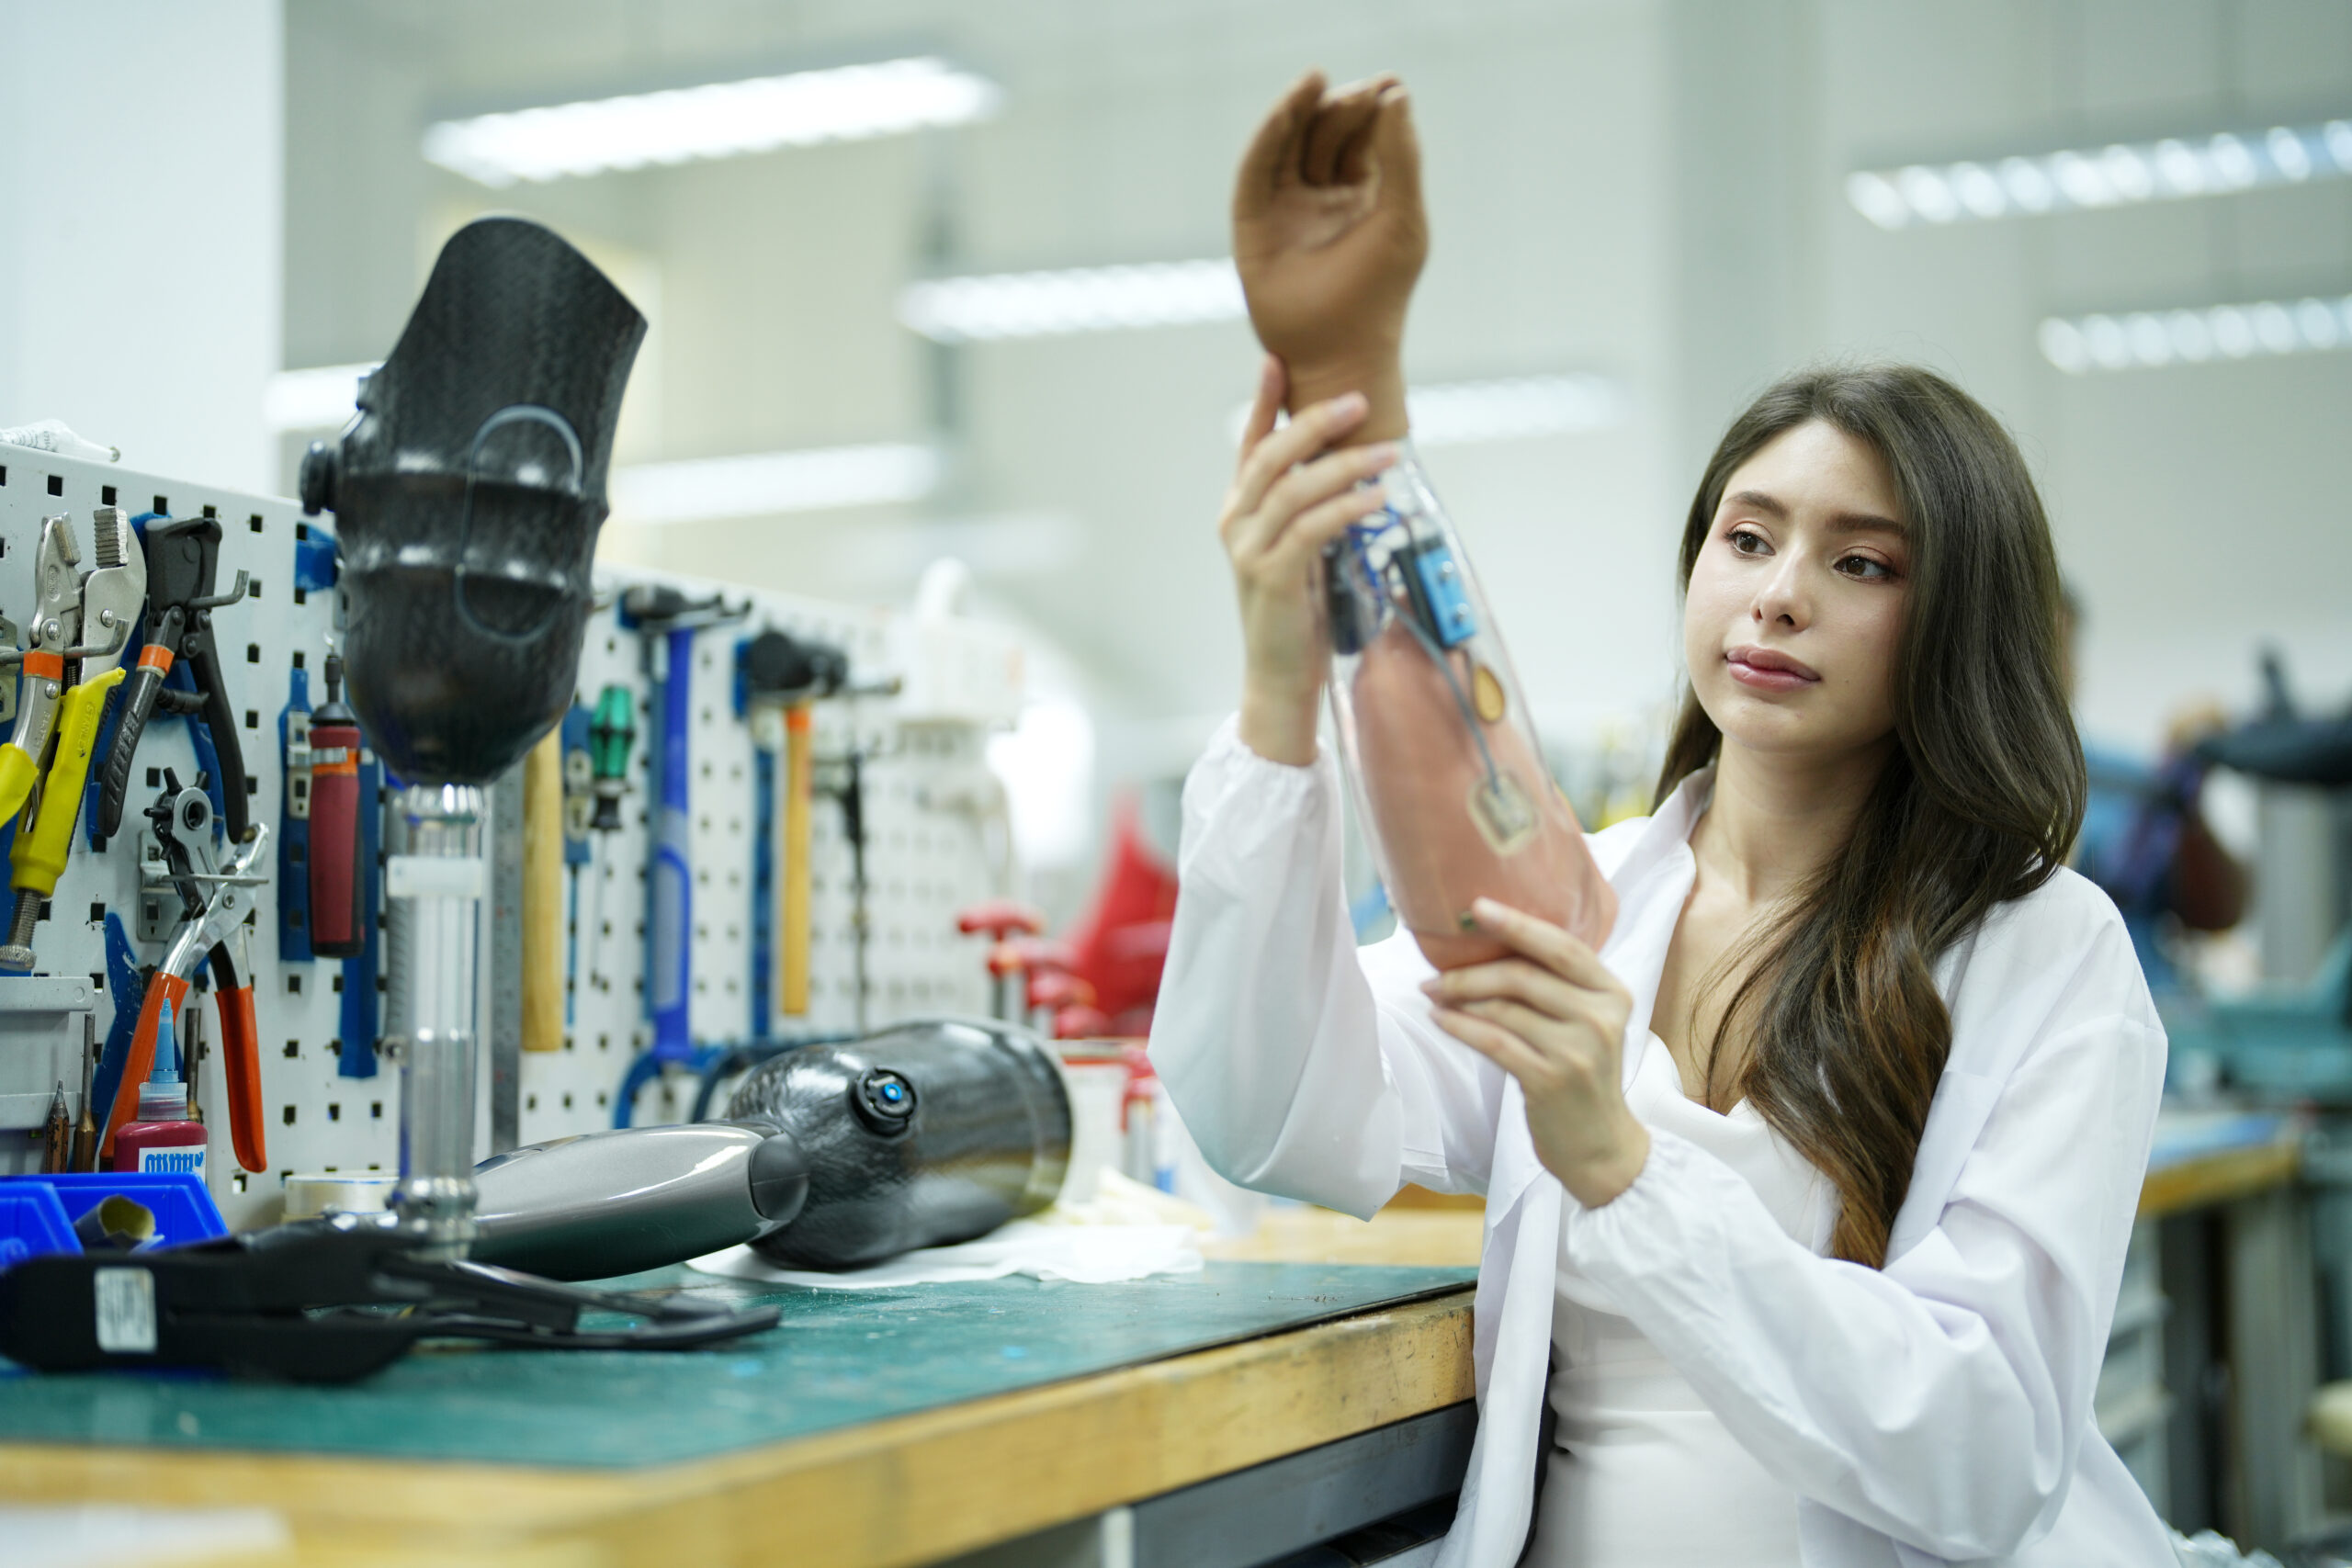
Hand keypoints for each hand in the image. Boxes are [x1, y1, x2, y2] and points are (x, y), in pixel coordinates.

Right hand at [1222, 356, 1397, 764]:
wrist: (1280, 677)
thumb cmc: (1299, 613)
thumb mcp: (1303, 550)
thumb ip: (1314, 509)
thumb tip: (1355, 467)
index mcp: (1240, 512)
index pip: (1251, 445)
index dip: (1264, 401)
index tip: (1278, 359)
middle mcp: (1235, 524)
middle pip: (1270, 458)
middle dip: (1313, 423)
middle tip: (1357, 400)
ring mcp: (1248, 552)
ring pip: (1292, 491)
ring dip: (1344, 467)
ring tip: (1386, 453)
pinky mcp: (1270, 578)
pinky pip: (1309, 530)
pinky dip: (1344, 508)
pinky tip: (1374, 498)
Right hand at [1232, 70, 1426, 442]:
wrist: (1339, 353)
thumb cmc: (1379, 294)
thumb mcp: (1401, 217)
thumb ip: (1402, 157)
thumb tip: (1396, 92)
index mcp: (1364, 196)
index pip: (1365, 137)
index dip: (1375, 108)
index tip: (1389, 86)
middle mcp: (1323, 197)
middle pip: (1327, 133)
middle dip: (1343, 108)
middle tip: (1363, 93)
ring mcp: (1286, 207)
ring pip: (1291, 143)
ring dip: (1303, 108)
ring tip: (1319, 80)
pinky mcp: (1254, 220)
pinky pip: (1258, 167)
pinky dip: (1270, 132)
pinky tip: (1290, 107)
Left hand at [1421, 898, 1650, 1206]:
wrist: (1600, 1144)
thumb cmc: (1582, 1074)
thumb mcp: (1587, 1022)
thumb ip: (1557, 986)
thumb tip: (1489, 942)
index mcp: (1613, 992)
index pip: (1561, 945)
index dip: (1517, 923)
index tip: (1476, 906)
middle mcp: (1601, 1017)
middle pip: (1523, 975)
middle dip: (1470, 971)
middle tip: (1434, 974)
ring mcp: (1578, 1051)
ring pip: (1503, 1009)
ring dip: (1459, 1000)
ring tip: (1433, 996)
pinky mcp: (1551, 1080)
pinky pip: (1493, 1042)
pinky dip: (1461, 1027)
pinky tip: (1440, 1019)